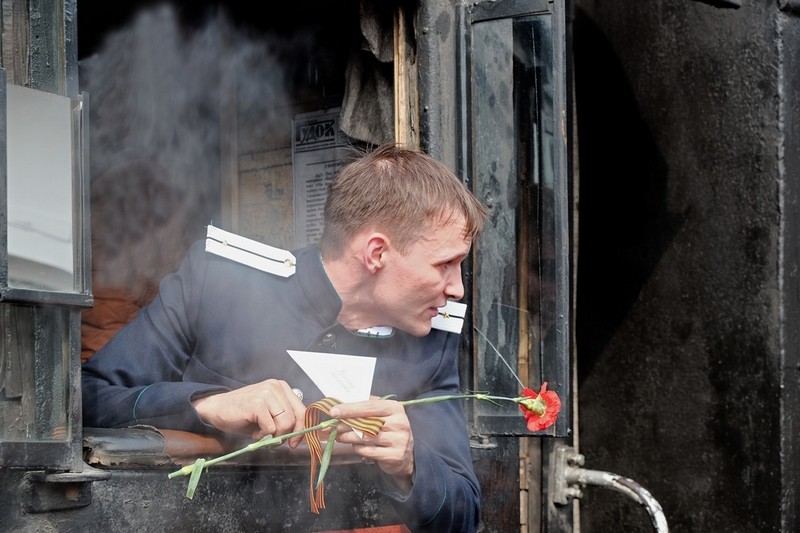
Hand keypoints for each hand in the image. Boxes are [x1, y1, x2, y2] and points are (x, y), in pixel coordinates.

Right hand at [191, 379, 305, 445]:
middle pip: (294, 418)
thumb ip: (284, 418)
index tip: (295, 442)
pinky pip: (270, 428)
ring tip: (261, 433)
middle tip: (274, 440)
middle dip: (286, 434)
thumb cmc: (242, 413)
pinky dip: (263, 435)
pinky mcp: (257, 404)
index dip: (301, 429)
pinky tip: (254, 432)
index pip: (301, 410)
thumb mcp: (268, 413)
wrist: (216, 409)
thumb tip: (299, 435)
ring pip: (284, 423)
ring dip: (274, 435)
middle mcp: (275, 387)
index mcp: (281, 387)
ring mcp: (266, 394)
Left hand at [330, 399, 413, 491]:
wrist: (405, 454)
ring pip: (365, 438)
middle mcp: (399, 423)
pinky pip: (368, 451)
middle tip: (332, 426)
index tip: (333, 411)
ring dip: (348, 437)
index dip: (350, 409)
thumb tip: (342, 403)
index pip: (369, 406)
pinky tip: (355, 446)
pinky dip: (358, 448)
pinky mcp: (394, 456)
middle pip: (366, 423)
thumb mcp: (382, 414)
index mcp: (395, 408)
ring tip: (339, 436)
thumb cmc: (389, 430)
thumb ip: (366, 407)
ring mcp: (398, 440)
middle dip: (346, 424)